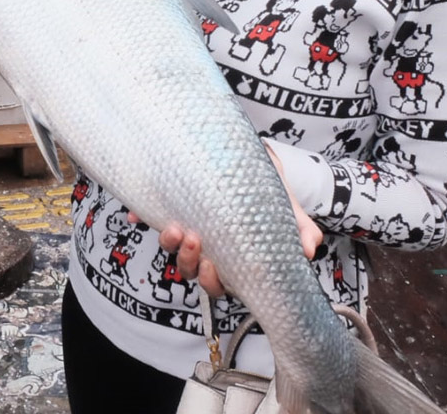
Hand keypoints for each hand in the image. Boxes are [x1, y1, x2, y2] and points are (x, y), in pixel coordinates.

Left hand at [135, 145, 322, 297]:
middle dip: (188, 261)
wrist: (248, 162)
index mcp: (230, 258)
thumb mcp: (285, 209)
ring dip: (169, 242)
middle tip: (194, 242)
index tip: (213, 266)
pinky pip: (150, 217)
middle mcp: (206, 247)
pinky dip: (142, 216)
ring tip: (175, 227)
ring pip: (171, 247)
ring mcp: (188, 229)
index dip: (211, 281)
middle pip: (189, 269)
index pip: (217, 283)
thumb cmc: (266, 194)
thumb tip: (309, 249)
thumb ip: (299, 228)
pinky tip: (138, 214)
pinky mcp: (172, 208)